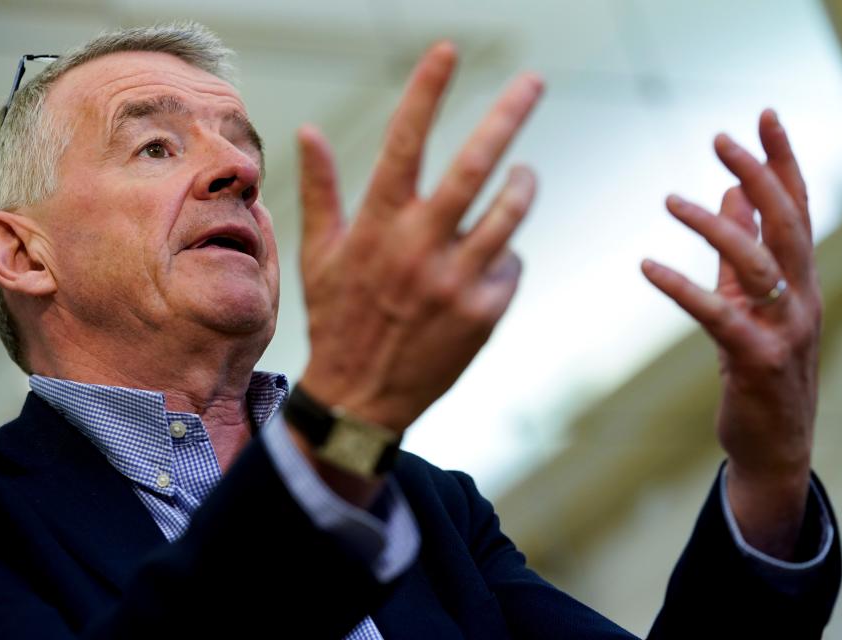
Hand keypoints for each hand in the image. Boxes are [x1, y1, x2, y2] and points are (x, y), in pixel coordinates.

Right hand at [296, 42, 542, 434]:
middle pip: (475, 166)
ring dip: (522, 184)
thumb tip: (308, 130)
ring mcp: (456, 281)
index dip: (427, 91)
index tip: (448, 50)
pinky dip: (504, 258)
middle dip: (507, 115)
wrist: (360, 397)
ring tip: (522, 174)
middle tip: (533, 81)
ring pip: (510, 212)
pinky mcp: (484, 313)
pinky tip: (484, 270)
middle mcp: (419, 247)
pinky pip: (512, 265)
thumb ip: (320, 190)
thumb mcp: (321, 255)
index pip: (405, 142)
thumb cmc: (338, 318)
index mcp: (377, 226)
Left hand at [642, 110, 818, 557]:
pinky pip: (718, 316)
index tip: (763, 115)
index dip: (783, 160)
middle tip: (721, 137)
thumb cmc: (759, 367)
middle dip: (759, 175)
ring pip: (757, 264)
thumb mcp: (752, 300)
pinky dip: (683, 288)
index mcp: (799, 279)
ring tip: (671, 199)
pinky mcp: (757, 362)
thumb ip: (743, 248)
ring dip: (716, 226)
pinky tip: (647, 266)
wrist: (774, 445)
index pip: (796, 208)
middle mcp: (801, 297)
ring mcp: (785, 330)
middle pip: (787, 223)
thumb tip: (732, 194)